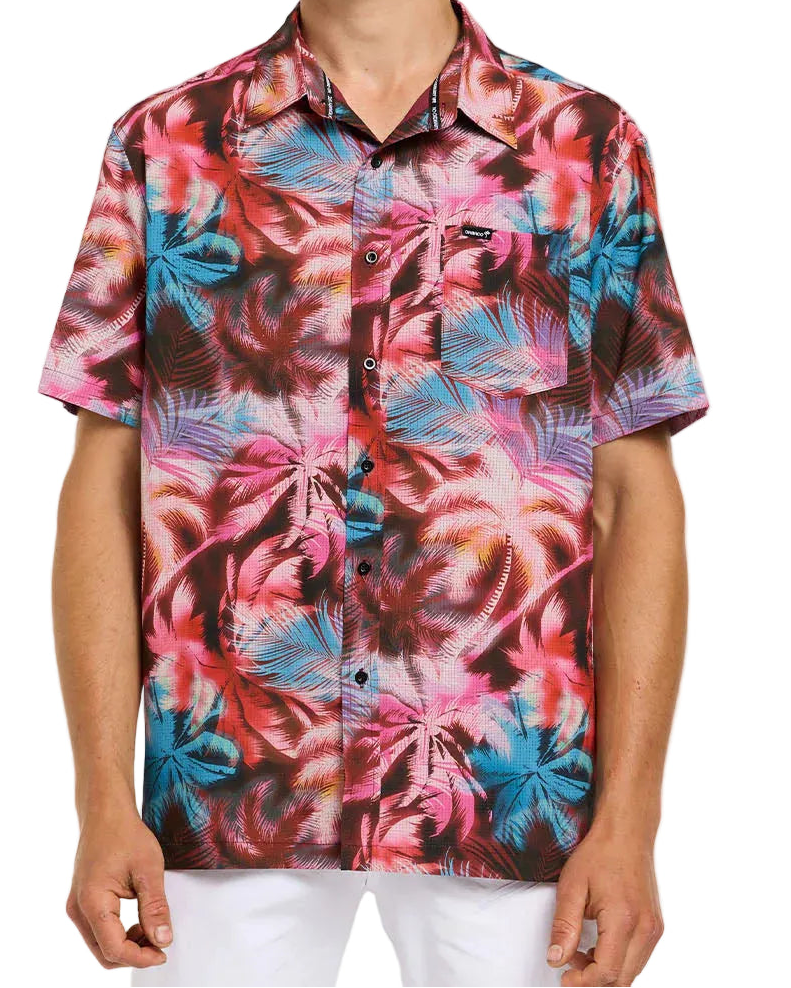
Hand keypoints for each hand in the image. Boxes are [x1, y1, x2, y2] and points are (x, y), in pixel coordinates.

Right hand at [66, 801, 172, 967]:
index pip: (114, 948)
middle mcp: (78, 908)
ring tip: (152, 929)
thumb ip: (155, 907)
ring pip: (101, 944)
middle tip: (161, 943)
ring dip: (127, 945)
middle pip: (104, 953)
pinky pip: (99, 930)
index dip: (141, 957)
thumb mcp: (149, 869)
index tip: (163, 953)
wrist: (106, 812)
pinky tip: (138, 923)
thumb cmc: (124, 833)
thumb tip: (163, 939)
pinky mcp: (82, 902)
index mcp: (91, 901)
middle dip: (134, 954)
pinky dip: (119, 934)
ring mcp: (77, 906)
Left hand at [547, 822, 663, 985]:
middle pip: (622, 980)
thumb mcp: (572, 886)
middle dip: (593, 981)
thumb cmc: (601, 852)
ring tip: (580, 953)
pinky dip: (617, 961)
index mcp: (625, 920)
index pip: (607, 973)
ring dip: (605, 971)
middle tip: (570, 967)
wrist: (627, 832)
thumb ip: (563, 926)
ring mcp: (654, 928)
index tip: (565, 978)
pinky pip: (637, 958)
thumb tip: (556, 958)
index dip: (583, 983)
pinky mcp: (655, 926)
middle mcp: (646, 929)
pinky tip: (598, 945)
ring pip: (631, 972)